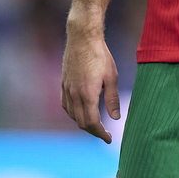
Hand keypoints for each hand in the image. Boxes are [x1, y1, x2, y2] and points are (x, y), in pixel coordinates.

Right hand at [61, 28, 119, 143]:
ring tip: (95, 124)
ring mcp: (67, 89)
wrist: (82, 38)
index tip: (109, 139)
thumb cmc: (100, 56)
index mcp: (88, 95)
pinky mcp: (63, 84)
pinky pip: (66, 105)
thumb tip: (115, 118)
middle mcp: (74, 95)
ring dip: (83, 123)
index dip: (101, 134)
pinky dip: (73, 113)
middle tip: (104, 133)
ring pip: (72, 115)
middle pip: (81, 122)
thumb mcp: (112, 77)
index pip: (92, 123)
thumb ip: (112, 99)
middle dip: (93, 131)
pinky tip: (80, 111)